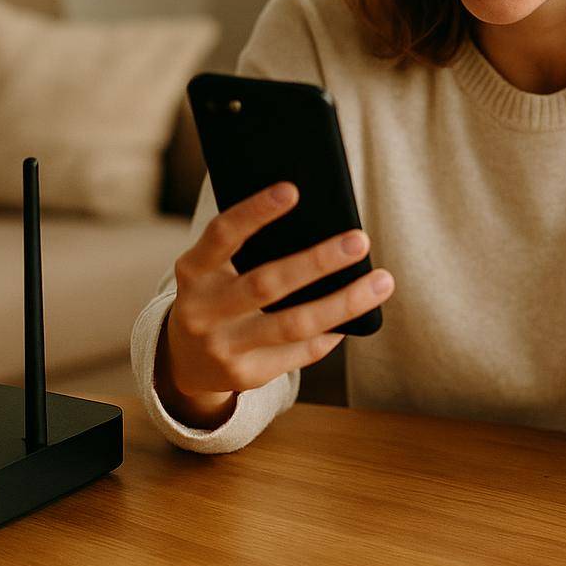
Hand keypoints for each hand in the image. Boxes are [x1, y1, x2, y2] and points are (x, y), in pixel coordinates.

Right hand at [156, 182, 394, 426]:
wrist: (184, 361)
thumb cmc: (216, 295)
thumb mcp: (213, 269)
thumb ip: (246, 249)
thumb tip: (319, 224)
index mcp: (193, 271)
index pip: (222, 235)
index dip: (254, 212)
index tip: (293, 190)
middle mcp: (201, 310)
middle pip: (267, 284)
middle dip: (317, 261)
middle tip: (359, 240)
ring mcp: (222, 347)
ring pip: (293, 324)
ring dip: (343, 303)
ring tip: (381, 281)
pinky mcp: (245, 375)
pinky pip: (300, 352)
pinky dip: (332, 332)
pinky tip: (355, 317)